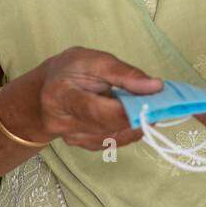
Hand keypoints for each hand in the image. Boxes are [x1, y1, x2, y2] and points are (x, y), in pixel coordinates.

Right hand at [25, 47, 160, 151]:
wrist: (45, 93)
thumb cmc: (69, 71)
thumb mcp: (94, 60)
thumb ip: (124, 74)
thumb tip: (156, 87)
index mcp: (62, 97)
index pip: (97, 111)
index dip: (128, 110)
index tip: (155, 99)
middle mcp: (65, 125)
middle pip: (111, 127)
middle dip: (140, 114)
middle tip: (160, 99)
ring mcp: (76, 140)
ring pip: (118, 136)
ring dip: (138, 121)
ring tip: (146, 102)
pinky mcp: (87, 146)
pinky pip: (117, 140)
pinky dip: (131, 127)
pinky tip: (136, 113)